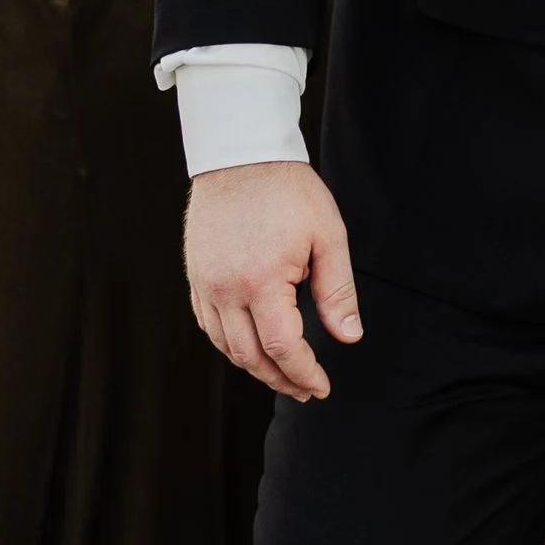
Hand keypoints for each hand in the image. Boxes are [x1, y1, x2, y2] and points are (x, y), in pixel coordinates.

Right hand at [184, 161, 360, 400]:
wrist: (241, 154)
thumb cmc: (289, 191)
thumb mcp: (328, 237)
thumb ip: (337, 292)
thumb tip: (349, 337)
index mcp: (262, 282)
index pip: (283, 348)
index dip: (305, 374)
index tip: (322, 387)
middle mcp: (226, 289)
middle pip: (250, 356)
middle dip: (280, 379)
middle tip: (306, 389)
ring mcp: (205, 283)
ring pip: (226, 345)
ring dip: (254, 367)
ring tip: (282, 374)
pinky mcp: (196, 275)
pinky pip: (209, 324)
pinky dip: (230, 343)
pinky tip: (250, 346)